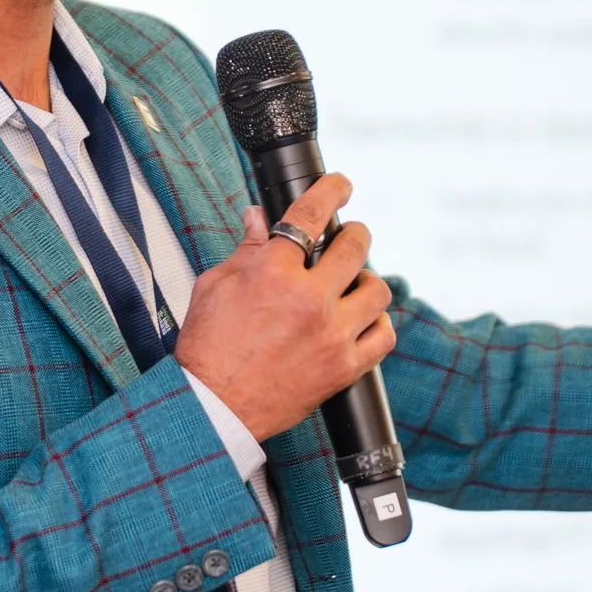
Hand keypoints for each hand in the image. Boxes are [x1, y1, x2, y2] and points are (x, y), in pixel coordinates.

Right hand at [175, 173, 396, 441]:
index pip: (311, 214)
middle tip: (348, 238)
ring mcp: (331, 335)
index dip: (332, 190)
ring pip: (378, 290)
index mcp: (273, 273)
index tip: (341, 184)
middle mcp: (308, 300)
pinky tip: (362, 321)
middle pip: (355, 246)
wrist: (213, 407)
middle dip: (354, 234)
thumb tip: (260, 217)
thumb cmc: (208, 349)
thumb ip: (246, 249)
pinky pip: (383, 336)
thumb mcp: (214, 287)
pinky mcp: (343, 367)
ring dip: (367, 280)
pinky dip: (377, 324)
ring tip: (354, 284)